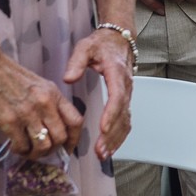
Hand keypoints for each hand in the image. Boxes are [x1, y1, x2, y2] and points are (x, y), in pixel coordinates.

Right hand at [0, 50, 84, 160]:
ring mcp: (28, 113)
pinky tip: (15, 146)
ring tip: (28, 151)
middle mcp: (45, 104)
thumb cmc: (13, 78)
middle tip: (43, 151)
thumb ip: (51, 105)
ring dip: (36, 153)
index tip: (67, 149)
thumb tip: (56, 129)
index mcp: (55, 95)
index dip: (74, 140)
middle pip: (60, 138)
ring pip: (43, 146)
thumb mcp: (41, 86)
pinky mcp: (9, 121)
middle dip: (53, 150)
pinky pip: (22, 145)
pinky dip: (20, 150)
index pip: (75, 121)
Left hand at [64, 32, 132, 159]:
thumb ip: (77, 62)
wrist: (119, 41)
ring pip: (126, 121)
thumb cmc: (101, 45)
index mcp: (117, 73)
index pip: (117, 97)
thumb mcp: (86, 47)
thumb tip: (68, 78)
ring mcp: (127, 95)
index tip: (103, 128)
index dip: (111, 114)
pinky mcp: (124, 101)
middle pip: (122, 114)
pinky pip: (125, 121)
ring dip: (116, 140)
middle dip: (111, 134)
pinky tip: (110, 148)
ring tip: (103, 154)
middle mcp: (125, 86)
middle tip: (100, 150)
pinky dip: (119, 137)